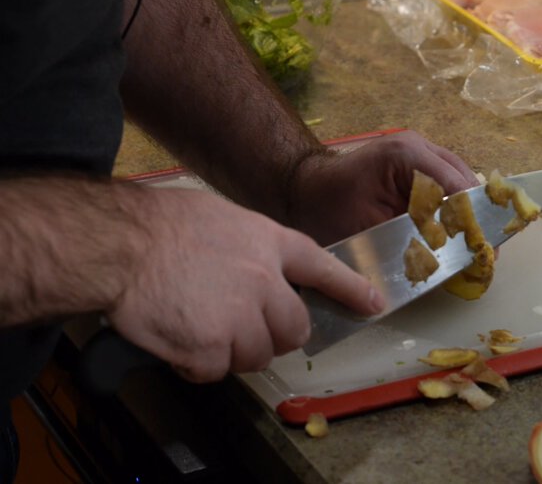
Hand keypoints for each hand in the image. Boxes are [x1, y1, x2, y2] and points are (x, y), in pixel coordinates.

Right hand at [109, 187, 383, 381]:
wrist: (121, 244)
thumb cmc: (161, 225)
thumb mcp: (222, 218)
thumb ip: (251, 248)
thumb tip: (259, 271)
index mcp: (271, 243)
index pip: (324, 268)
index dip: (351, 289)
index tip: (373, 304)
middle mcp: (266, 281)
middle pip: (295, 330)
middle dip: (274, 335)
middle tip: (240, 327)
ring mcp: (243, 317)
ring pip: (258, 355)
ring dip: (232, 351)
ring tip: (200, 327)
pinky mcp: (214, 347)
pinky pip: (216, 371)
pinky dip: (197, 364)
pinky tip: (179, 341)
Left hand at [287, 130, 479, 245]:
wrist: (303, 190)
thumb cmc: (326, 211)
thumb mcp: (367, 231)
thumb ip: (411, 240)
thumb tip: (449, 259)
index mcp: (405, 156)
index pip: (455, 186)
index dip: (472, 220)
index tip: (483, 250)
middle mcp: (418, 146)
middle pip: (464, 180)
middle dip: (475, 217)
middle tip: (485, 252)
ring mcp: (419, 150)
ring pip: (460, 181)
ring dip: (467, 212)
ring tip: (475, 245)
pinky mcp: (417, 162)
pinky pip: (447, 184)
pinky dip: (455, 208)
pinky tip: (458, 232)